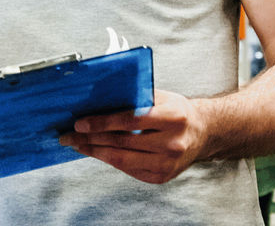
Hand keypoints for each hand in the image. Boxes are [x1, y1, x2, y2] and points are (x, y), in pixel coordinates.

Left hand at [59, 90, 209, 183]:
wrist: (204, 132)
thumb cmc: (178, 111)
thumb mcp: (161, 97)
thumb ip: (136, 97)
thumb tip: (99, 99)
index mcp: (174, 117)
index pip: (131, 120)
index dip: (103, 122)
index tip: (81, 123)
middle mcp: (173, 142)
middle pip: (122, 143)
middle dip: (91, 139)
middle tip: (70, 135)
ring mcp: (168, 163)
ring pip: (122, 160)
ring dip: (95, 152)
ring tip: (78, 145)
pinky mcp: (162, 177)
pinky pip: (129, 170)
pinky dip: (110, 161)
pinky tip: (97, 152)